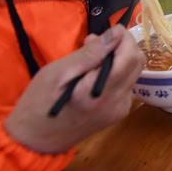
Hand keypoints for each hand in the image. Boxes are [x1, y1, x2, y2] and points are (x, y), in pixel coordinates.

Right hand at [4, 25, 144, 153]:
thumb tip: (116, 34)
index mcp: (102, 93)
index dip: (125, 38)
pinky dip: (115, 72)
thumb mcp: (59, 72)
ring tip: (89, 57)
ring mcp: (120, 110)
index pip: (130, 57)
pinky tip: (93, 73)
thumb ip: (90, 54)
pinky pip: (125, 84)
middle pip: (137, 64)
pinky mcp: (117, 113)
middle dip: (122, 46)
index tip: (110, 29)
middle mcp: (118, 102)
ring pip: (133, 73)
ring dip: (118, 58)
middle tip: (96, 42)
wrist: (34, 140)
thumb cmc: (39, 104)